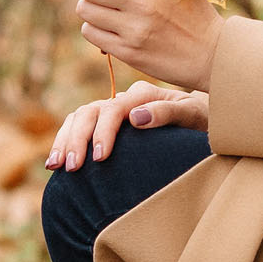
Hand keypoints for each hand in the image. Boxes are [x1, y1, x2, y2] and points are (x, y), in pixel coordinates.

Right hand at [46, 80, 208, 171]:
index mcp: (144, 94)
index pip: (115, 109)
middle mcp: (125, 100)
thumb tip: (134, 118)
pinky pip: (79, 127)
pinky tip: (56, 162)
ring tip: (56, 166)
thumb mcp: (195, 116)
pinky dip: (65, 141)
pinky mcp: (108, 125)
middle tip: (73, 167)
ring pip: (79, 117)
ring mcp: (114, 111)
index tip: (99, 157)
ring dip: (66, 140)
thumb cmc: (204, 121)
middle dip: (77, 139)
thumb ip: (168, 113)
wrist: (206, 122)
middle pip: (91, 111)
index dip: (104, 132)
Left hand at [74, 0, 223, 91]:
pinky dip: (95, 27)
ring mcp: (134, 30)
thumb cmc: (193, 11)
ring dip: (91, 7)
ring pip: (85, 9)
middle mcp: (143, 3)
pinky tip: (109, 26)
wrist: (212, 54)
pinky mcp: (129, 52)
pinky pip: (91, 32)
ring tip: (106, 8)